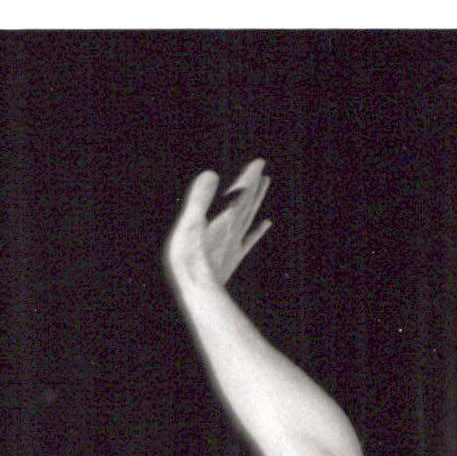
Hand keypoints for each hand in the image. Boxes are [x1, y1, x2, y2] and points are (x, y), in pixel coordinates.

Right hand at [166, 160, 271, 292]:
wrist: (200, 293)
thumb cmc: (190, 260)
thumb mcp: (190, 224)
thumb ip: (201, 199)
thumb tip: (212, 173)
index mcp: (225, 220)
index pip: (241, 193)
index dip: (249, 177)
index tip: (260, 162)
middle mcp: (234, 230)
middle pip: (248, 204)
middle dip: (255, 186)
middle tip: (264, 172)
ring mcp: (235, 244)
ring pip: (250, 218)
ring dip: (257, 202)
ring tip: (265, 187)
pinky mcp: (233, 257)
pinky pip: (249, 239)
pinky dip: (258, 229)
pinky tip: (266, 224)